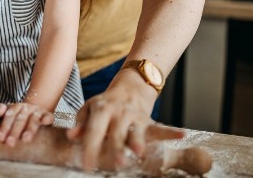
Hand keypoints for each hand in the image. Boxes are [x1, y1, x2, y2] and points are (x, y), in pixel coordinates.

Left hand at [0, 102, 53, 146]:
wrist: (37, 114)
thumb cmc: (20, 122)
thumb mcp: (11, 120)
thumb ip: (2, 122)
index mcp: (15, 108)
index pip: (9, 116)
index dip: (4, 127)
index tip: (0, 138)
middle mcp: (26, 107)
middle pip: (20, 118)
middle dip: (14, 131)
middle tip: (9, 143)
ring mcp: (38, 110)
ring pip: (33, 118)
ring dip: (29, 128)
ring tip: (25, 139)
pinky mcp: (48, 115)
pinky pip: (48, 116)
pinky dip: (46, 118)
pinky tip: (45, 122)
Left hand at [65, 73, 182, 170]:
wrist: (130, 87)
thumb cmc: (105, 104)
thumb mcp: (89, 109)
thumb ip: (80, 123)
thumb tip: (71, 136)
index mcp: (101, 110)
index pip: (94, 131)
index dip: (90, 148)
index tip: (87, 165)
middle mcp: (119, 113)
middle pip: (116, 134)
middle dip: (116, 148)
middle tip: (116, 164)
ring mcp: (135, 117)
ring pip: (137, 132)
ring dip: (138, 142)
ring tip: (138, 152)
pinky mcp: (149, 122)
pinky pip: (162, 128)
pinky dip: (172, 132)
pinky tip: (182, 135)